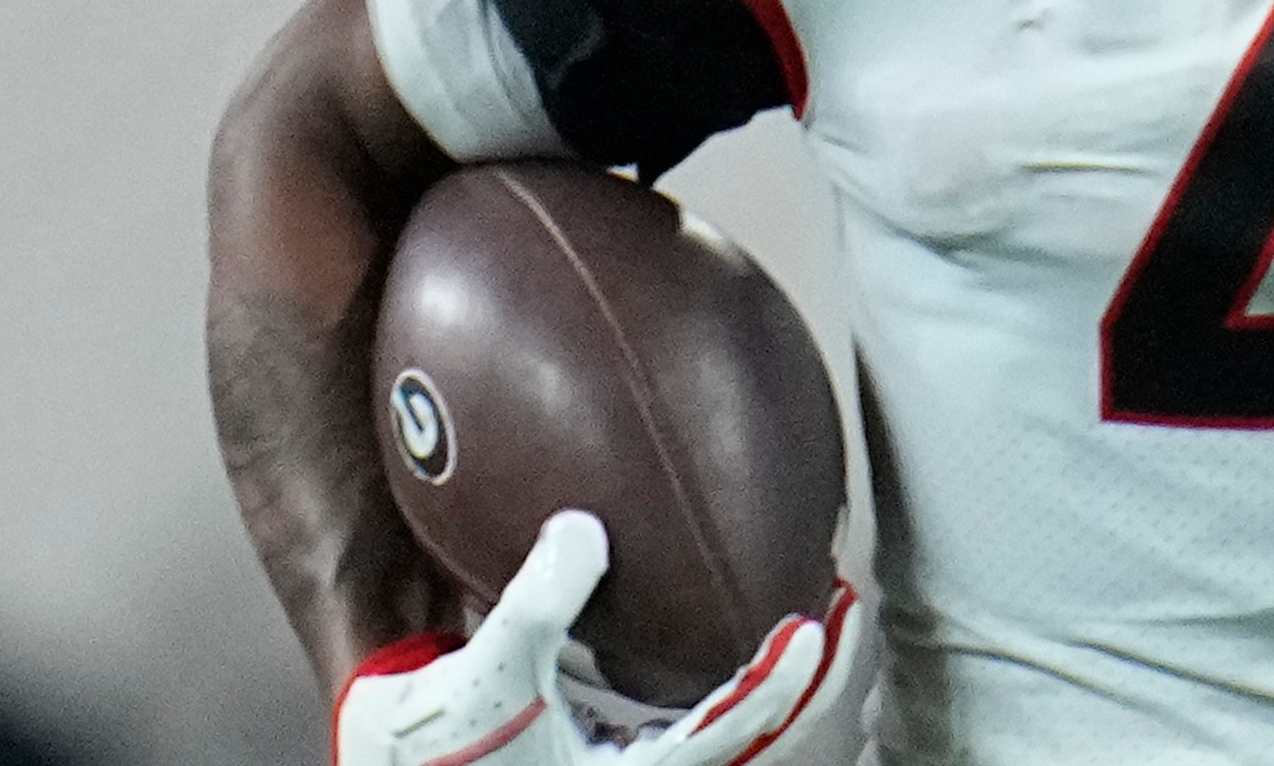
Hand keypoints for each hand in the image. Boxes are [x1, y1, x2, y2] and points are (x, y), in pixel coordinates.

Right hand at [333, 513, 859, 765]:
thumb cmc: (430, 742)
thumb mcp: (482, 671)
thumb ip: (535, 604)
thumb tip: (587, 531)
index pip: (737, 733)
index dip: (785, 682)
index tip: (818, 622)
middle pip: (758, 739)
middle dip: (808, 680)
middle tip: (843, 611)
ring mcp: (629, 763)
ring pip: (732, 730)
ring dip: (775, 680)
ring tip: (807, 615)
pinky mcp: (609, 746)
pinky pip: (690, 712)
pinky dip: (723, 674)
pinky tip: (716, 621)